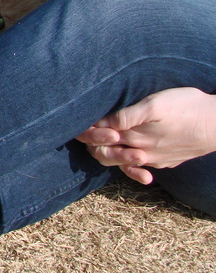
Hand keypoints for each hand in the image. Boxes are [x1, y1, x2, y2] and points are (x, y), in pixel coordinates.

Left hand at [76, 88, 215, 184]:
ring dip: (112, 154)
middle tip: (92, 129)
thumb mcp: (155, 104)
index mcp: (134, 137)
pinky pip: (142, 167)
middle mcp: (141, 152)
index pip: (99, 140)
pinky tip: (134, 157)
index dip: (88, 131)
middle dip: (95, 143)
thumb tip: (103, 123)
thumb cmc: (187, 108)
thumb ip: (128, 115)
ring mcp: (154, 159)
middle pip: (106, 154)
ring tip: (109, 139)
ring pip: (123, 162)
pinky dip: (132, 166)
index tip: (84, 119)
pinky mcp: (166, 161)